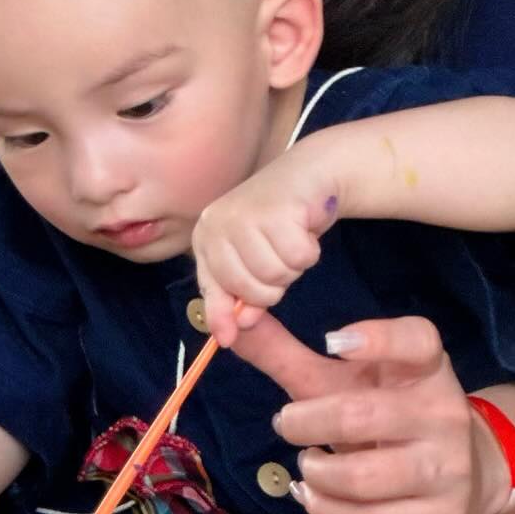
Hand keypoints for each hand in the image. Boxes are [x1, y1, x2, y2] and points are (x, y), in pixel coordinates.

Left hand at [193, 151, 336, 345]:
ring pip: (275, 276)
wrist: (306, 177)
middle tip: (279, 259)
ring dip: (292, 267)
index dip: (224, 313)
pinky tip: (304, 230)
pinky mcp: (275, 211)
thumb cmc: (277, 225)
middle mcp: (218, 224)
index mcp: (206, 237)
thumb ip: (238, 298)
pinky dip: (308, 252)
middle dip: (272, 286)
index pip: (211, 289)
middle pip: (248, 289)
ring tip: (290, 241)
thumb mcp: (252, 263)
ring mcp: (244, 215)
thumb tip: (228, 336)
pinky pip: (298, 258)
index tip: (231, 335)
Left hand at [233, 313, 511, 513]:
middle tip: (286, 422)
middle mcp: (444, 411)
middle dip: (305, 422)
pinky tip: (313, 494)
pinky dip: (327, 509)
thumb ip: (287, 353)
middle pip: (361, 415)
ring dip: (316, 471)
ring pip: (362, 476)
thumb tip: (228, 323)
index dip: (377, 338)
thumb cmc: (388, 413)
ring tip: (306, 463)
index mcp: (425, 366)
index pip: (417, 340)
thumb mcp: (343, 379)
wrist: (465, 472)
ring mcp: (448, 467)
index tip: (331, 342)